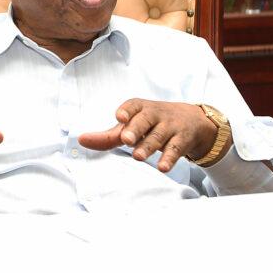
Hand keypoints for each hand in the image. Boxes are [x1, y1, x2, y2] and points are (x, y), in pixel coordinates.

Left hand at [78, 99, 218, 171]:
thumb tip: (81, 140)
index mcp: (141, 108)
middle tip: (126, 139)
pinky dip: (169, 158)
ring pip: (159, 136)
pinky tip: (162, 167)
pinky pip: (175, 149)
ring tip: (138, 157)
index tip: (119, 117)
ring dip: (148, 146)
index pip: (133, 105)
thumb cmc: (152, 123)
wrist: (192, 121)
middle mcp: (156, 114)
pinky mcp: (183, 140)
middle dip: (135, 128)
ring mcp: (170, 126)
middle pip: (145, 120)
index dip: (126, 110)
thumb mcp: (132, 126)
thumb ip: (108, 136)